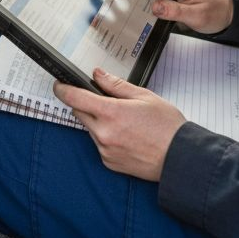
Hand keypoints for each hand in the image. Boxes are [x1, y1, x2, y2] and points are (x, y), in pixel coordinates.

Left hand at [53, 69, 185, 181]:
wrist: (179, 158)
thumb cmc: (167, 127)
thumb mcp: (144, 97)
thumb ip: (117, 85)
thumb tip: (98, 75)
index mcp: (111, 113)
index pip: (75, 98)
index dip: (63, 89)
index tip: (59, 85)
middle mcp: (104, 133)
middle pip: (80, 112)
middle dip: (86, 104)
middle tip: (107, 102)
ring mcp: (105, 150)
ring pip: (90, 128)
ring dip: (98, 121)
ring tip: (124, 122)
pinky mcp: (108, 162)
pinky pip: (99, 144)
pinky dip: (106, 137)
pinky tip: (126, 136)